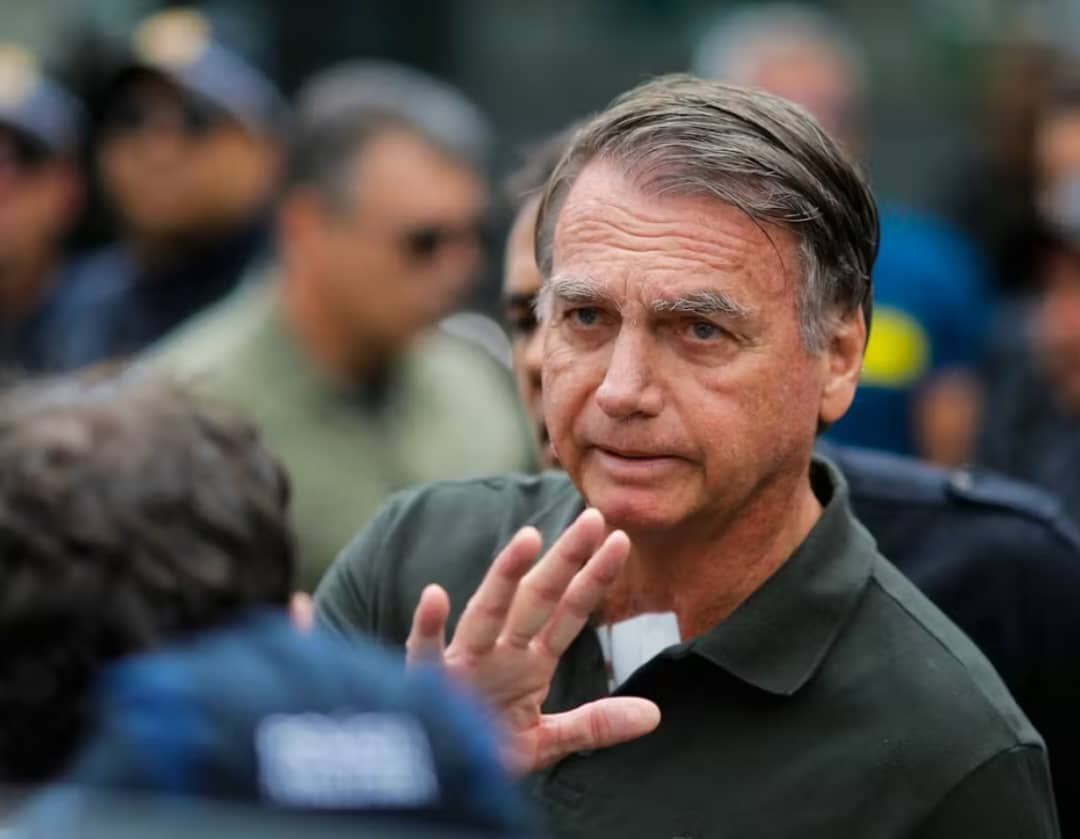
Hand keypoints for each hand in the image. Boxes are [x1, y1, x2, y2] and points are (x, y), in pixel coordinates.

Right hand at [405, 508, 660, 773]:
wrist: (440, 784)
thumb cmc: (487, 752)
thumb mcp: (548, 740)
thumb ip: (594, 725)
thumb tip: (654, 715)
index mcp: (528, 662)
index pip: (568, 612)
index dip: (594, 578)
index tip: (620, 540)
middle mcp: (499, 652)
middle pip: (535, 598)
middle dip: (565, 560)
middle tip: (593, 517)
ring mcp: (464, 664)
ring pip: (486, 613)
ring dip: (504, 576)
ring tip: (529, 538)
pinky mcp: (428, 685)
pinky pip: (425, 651)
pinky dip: (428, 626)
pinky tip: (435, 596)